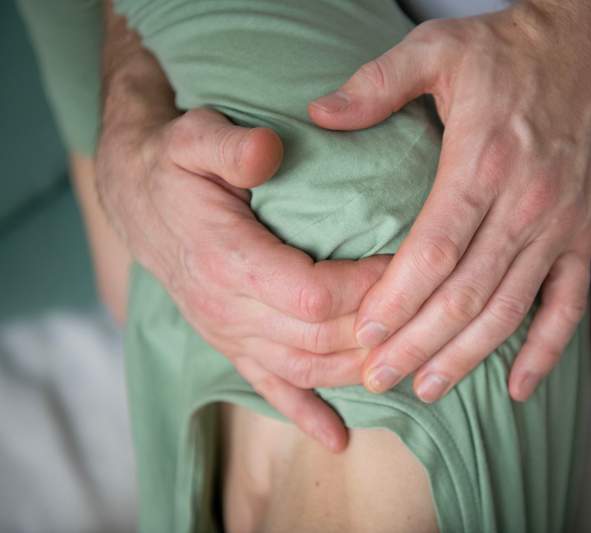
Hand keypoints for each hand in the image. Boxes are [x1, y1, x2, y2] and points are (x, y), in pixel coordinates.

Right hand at [97, 13, 388, 450]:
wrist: (139, 199)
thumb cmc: (176, 166)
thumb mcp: (195, 137)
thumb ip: (231, 146)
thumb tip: (268, 151)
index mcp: (229, 260)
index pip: (314, 295)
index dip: (366, 289)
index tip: (408, 265)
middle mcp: (230, 309)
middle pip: (320, 339)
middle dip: (377, 330)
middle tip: (423, 309)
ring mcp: (231, 334)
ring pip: (306, 369)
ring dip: (358, 369)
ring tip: (406, 358)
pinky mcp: (233, 345)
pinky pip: (270, 388)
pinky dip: (306, 415)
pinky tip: (337, 438)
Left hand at [309, 0, 590, 401]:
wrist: (585, 46)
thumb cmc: (505, 50)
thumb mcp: (435, 47)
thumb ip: (376, 83)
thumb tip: (318, 115)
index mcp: (484, 160)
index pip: (435, 250)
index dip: (397, 299)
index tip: (363, 334)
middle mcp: (527, 202)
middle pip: (468, 293)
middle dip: (419, 343)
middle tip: (378, 377)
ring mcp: (561, 224)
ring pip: (511, 309)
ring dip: (467, 356)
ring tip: (426, 388)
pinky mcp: (583, 234)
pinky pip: (569, 304)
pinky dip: (545, 351)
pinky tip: (518, 389)